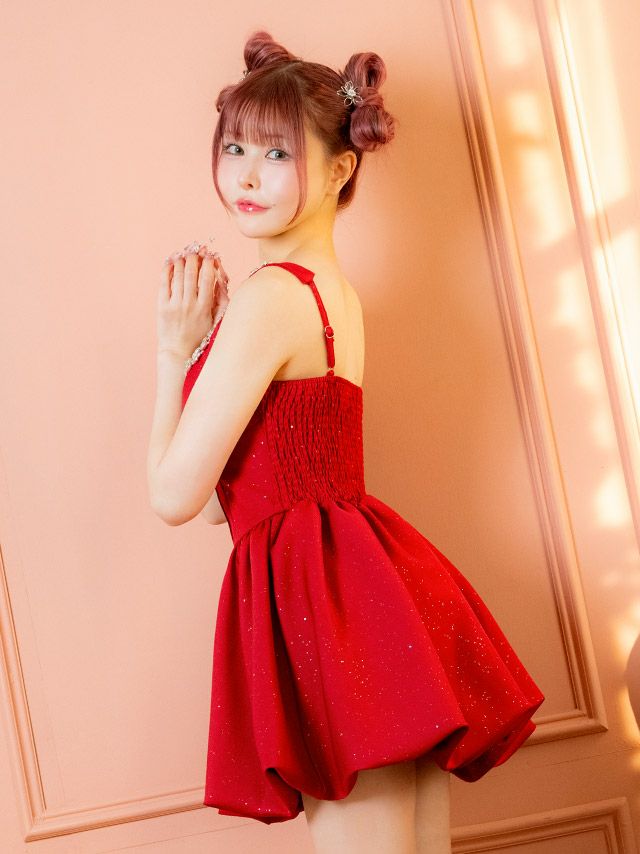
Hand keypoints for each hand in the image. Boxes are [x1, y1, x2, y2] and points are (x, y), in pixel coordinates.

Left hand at [156, 242, 228, 358]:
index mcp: (205, 308)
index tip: (210, 255)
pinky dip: (166, 270)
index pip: (208, 278)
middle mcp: (189, 305)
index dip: (209, 263)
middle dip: (195, 258)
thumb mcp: (216, 322)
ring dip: (181, 261)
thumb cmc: (199, 338)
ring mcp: (175, 305)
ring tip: (184, 252)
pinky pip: (164, 283)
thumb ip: (220, 302)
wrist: (178, 353)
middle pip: (192, 273)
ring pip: (178, 276)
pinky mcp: (162, 307)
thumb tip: (220, 281)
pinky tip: (170, 261)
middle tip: (197, 249)